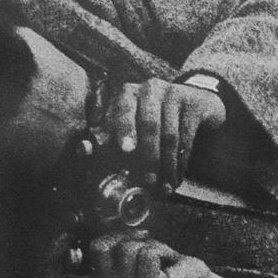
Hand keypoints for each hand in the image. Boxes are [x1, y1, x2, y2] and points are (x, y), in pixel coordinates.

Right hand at [87, 230, 260, 277]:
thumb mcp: (133, 262)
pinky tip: (168, 266)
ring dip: (148, 248)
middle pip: (111, 247)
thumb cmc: (167, 276)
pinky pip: (148, 253)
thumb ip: (116, 249)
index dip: (114, 236)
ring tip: (160, 262)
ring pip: (128, 249)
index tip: (133, 238)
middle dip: (134, 242)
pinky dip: (160, 251)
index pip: (96, 249)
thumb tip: (112, 233)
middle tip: (152, 254)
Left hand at [98, 77, 225, 191]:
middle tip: (148, 180)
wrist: (191, 109)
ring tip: (164, 188)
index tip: (126, 149)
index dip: (124, 129)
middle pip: (149, 124)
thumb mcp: (128, 131)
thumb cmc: (151, 126)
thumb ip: (104, 142)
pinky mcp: (193, 103)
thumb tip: (83, 149)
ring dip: (167, 166)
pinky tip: (177, 178)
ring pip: (169, 134)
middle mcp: (149, 88)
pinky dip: (181, 162)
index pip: (123, 109)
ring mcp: (174, 92)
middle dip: (148, 155)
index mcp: (127, 93)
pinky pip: (186, 137)